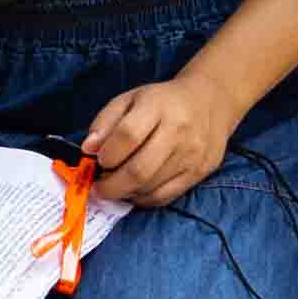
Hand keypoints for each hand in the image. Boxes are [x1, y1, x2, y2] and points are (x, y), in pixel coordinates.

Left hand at [82, 76, 242, 206]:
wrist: (209, 102)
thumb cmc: (162, 102)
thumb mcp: (130, 99)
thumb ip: (105, 121)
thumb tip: (89, 149)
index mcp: (158, 106)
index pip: (128, 135)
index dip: (107, 154)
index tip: (97, 160)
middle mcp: (178, 132)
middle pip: (139, 169)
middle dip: (111, 185)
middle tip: (98, 187)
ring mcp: (191, 155)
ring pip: (150, 187)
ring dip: (125, 193)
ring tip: (114, 186)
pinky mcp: (199, 173)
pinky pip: (165, 197)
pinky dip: (143, 199)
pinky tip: (133, 191)